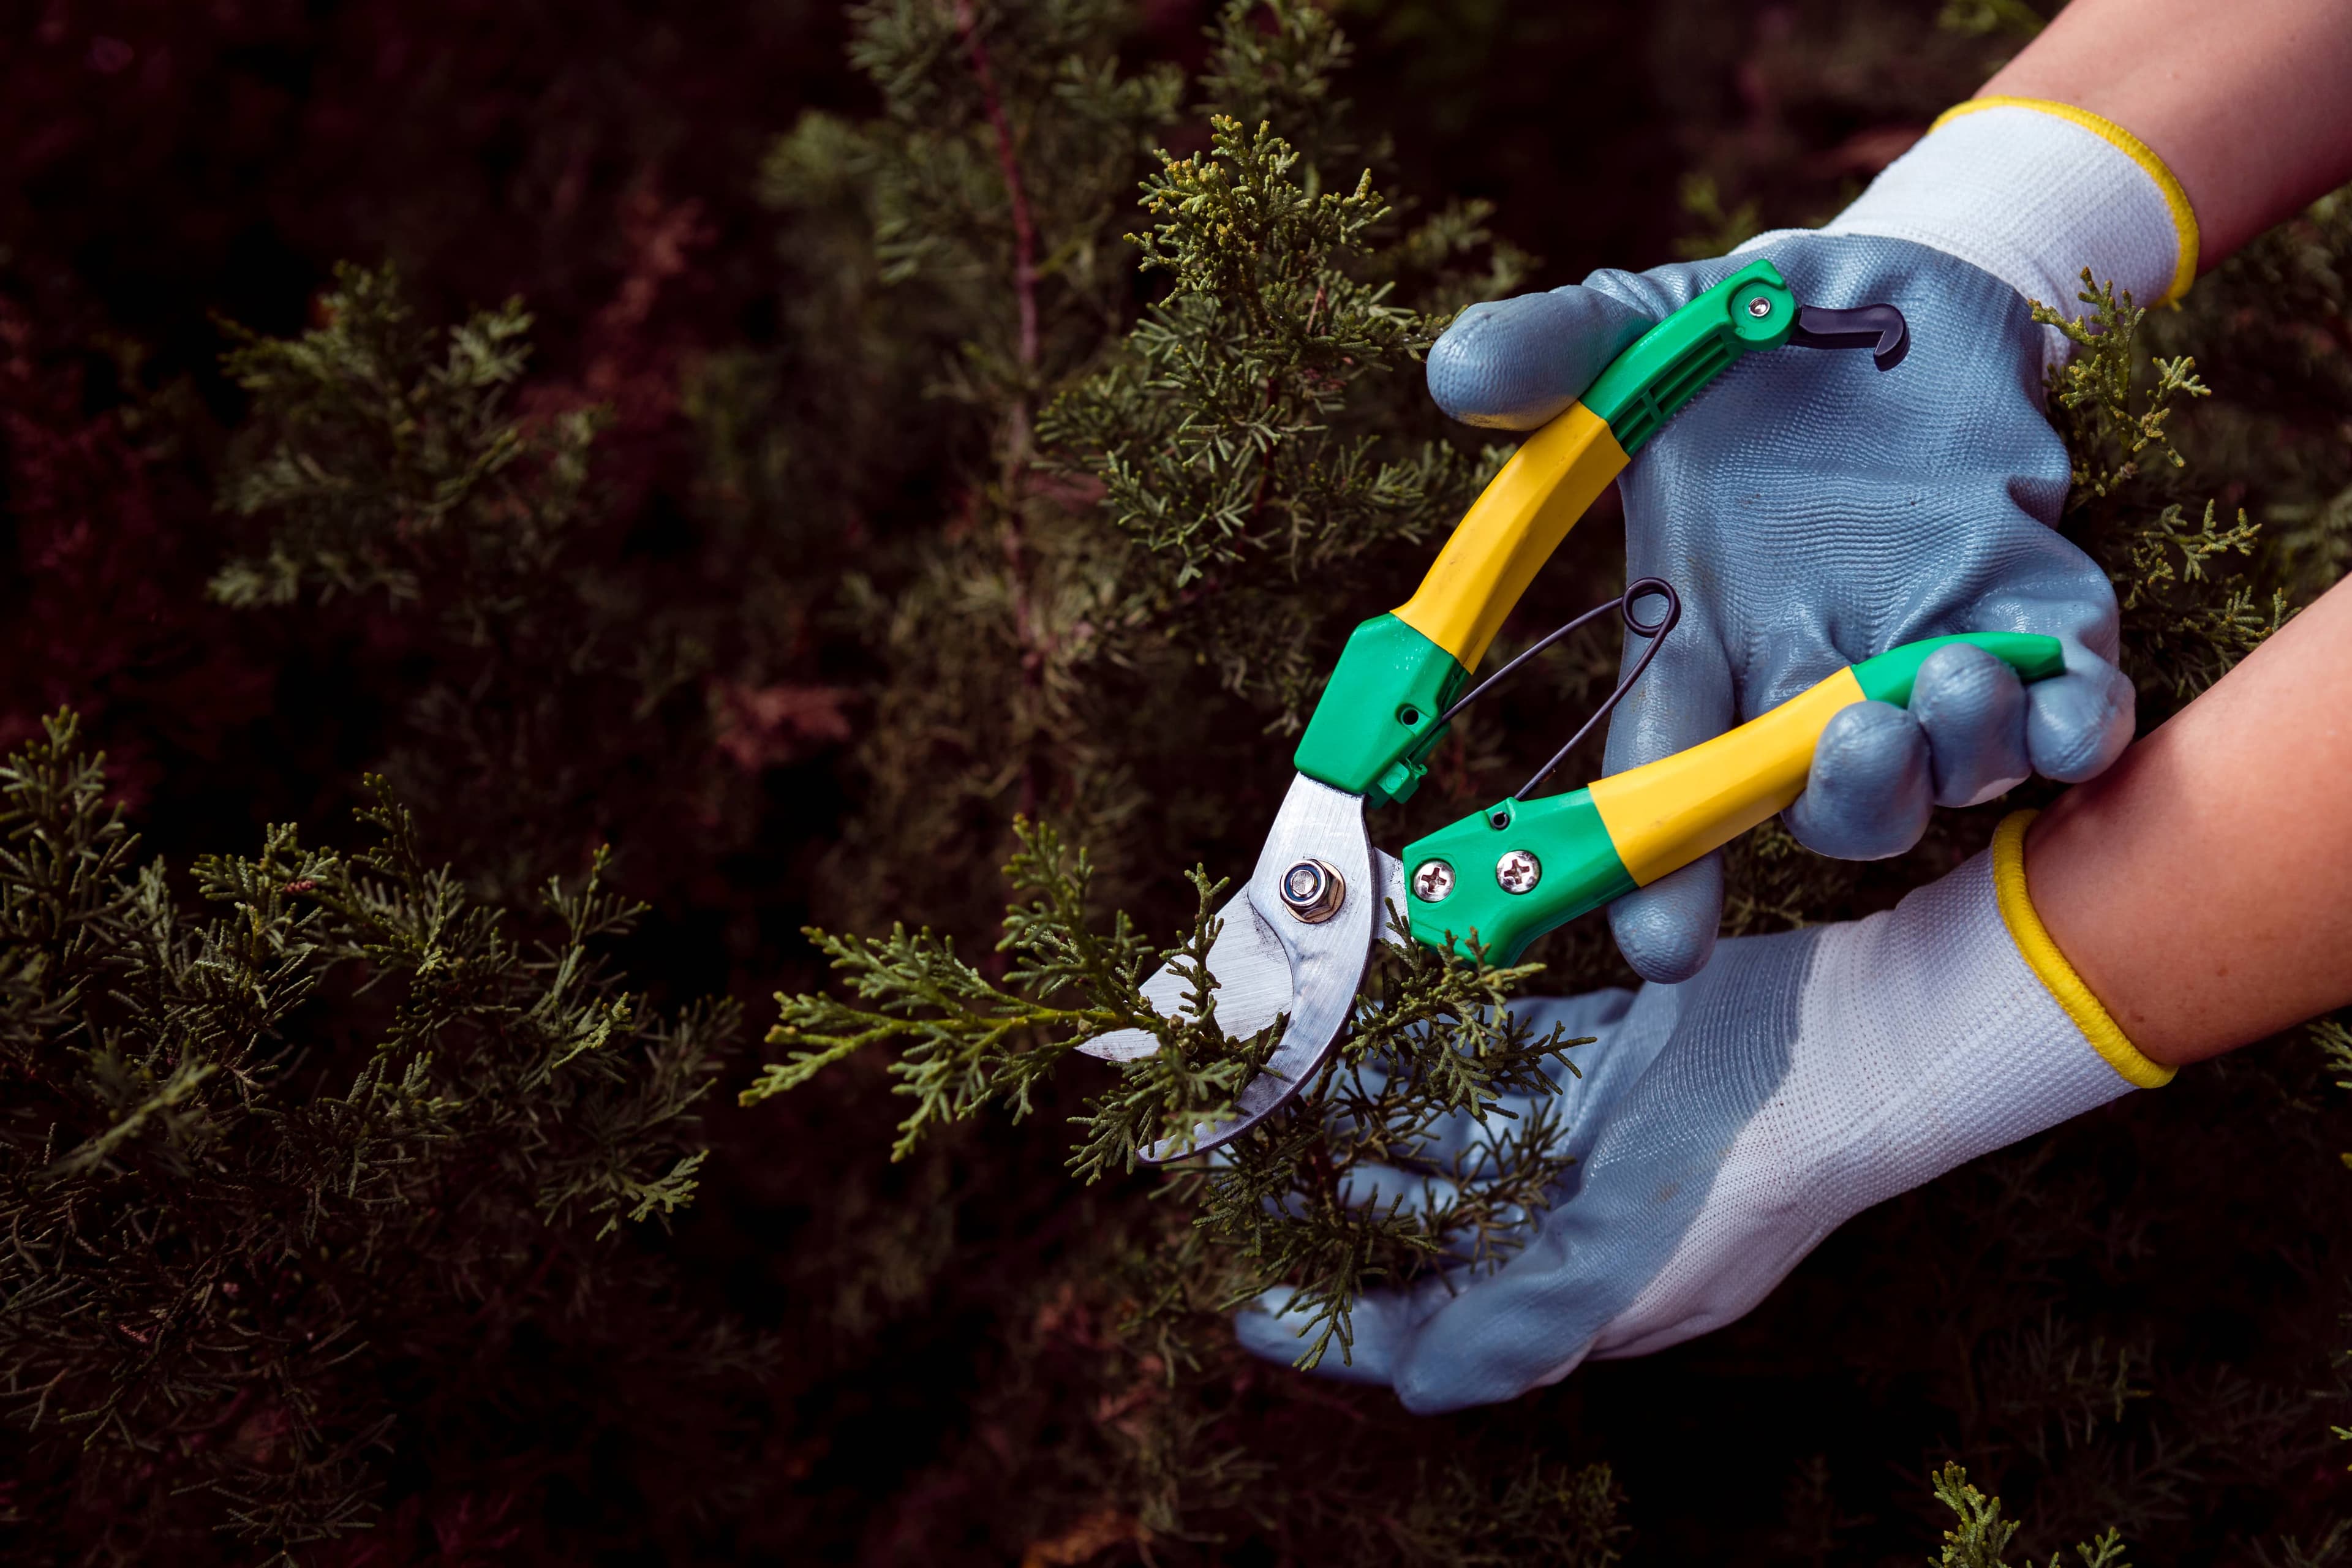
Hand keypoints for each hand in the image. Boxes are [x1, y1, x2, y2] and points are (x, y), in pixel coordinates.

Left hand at [1234, 835, 2142, 1412]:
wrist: (1854, 1046)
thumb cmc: (1752, 1174)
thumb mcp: (1630, 1270)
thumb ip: (1520, 1327)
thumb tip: (1415, 1392)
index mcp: (1575, 1291)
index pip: (1432, 1325)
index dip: (1338, 1323)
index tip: (1248, 1309)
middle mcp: (1568, 1215)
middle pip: (1421, 1221)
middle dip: (1329, 1198)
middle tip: (1239, 1164)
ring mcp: (1580, 1130)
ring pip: (1442, 1132)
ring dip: (1364, 1114)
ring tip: (1277, 1090)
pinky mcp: (1594, 1048)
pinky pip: (1487, 1051)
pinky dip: (1428, 1041)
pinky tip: (1362, 1023)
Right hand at [1427, 235, 2133, 981]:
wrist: (1903, 282)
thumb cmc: (1754, 330)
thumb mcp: (1640, 323)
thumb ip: (1553, 349)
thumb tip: (1457, 376)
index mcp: (1700, 626)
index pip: (1665, 771)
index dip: (1657, 870)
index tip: (1663, 945)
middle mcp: (1810, 664)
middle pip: (1818, 804)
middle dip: (1840, 804)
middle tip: (1848, 743)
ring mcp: (1926, 640)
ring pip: (1946, 773)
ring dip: (1952, 757)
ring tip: (1948, 677)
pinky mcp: (2036, 600)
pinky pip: (2072, 706)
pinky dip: (2072, 722)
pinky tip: (2057, 693)